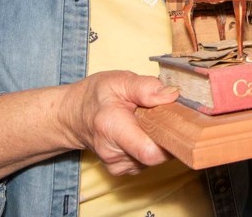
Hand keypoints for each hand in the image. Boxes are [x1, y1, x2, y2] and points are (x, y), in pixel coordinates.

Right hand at [58, 70, 179, 174]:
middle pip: (156, 154)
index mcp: (112, 127)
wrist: (74, 116)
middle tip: (158, 114)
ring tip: (144, 121)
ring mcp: (118, 165)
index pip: (149, 152)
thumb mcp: (119, 81)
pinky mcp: (123, 170)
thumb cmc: (96, 96)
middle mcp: (113, 153)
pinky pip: (147, 160)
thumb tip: (172, 95)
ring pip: (154, 158)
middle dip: (165, 134)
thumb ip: (146, 87)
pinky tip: (139, 132)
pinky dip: (149, 145)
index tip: (176, 123)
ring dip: (156, 139)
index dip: (170, 140)